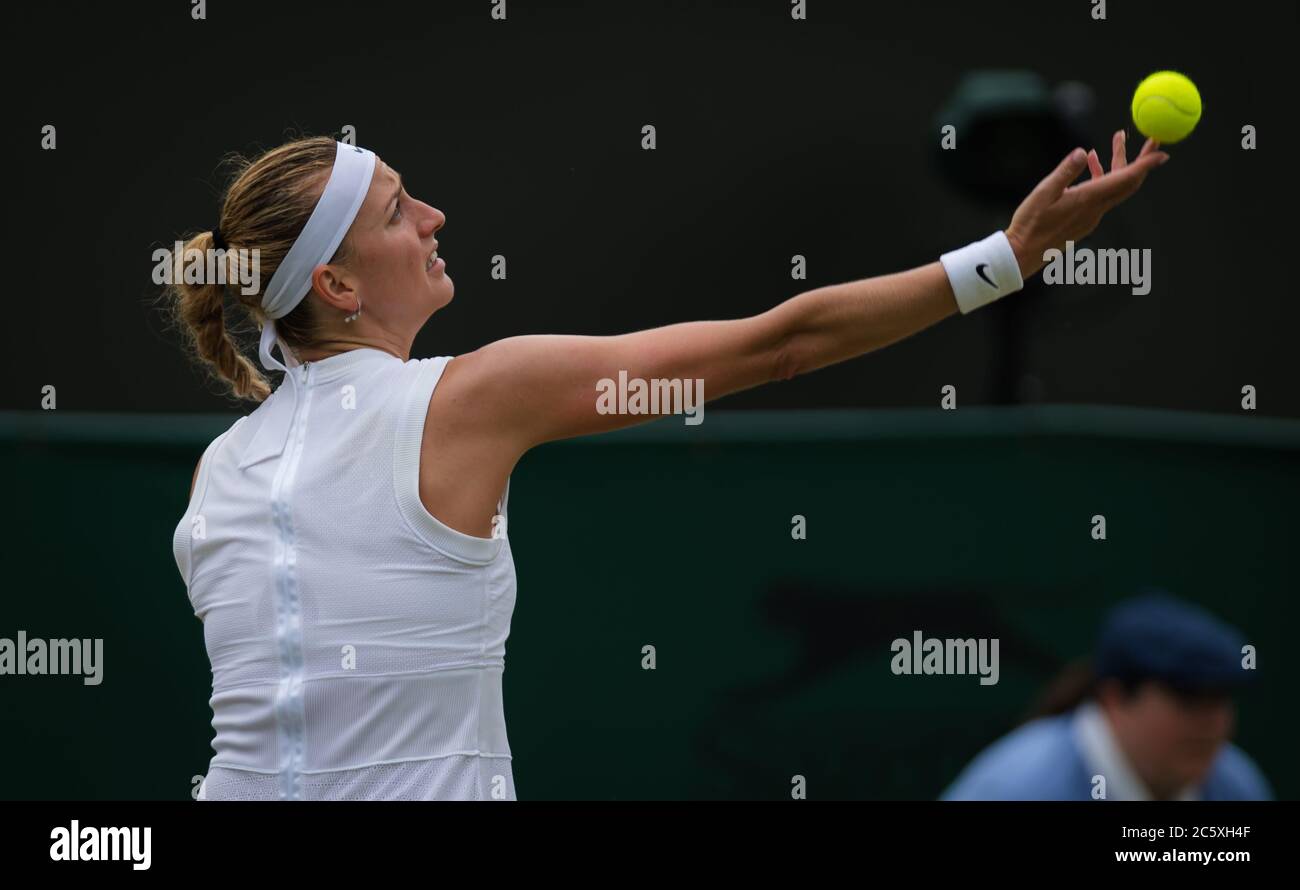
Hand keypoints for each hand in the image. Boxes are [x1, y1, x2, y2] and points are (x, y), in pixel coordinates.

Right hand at [1005, 130, 1169, 278]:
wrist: (1023, 255)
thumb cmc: (1029, 225)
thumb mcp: (1043, 193)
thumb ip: (1065, 172)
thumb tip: (1082, 152)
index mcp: (1088, 200)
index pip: (1126, 179)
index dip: (1146, 164)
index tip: (1162, 151)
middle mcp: (1095, 209)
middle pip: (1129, 182)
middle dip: (1142, 160)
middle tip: (1152, 139)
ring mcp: (1091, 216)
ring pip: (1115, 187)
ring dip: (1119, 164)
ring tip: (1116, 140)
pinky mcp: (1084, 220)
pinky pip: (1102, 195)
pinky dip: (1104, 177)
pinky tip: (1091, 164)